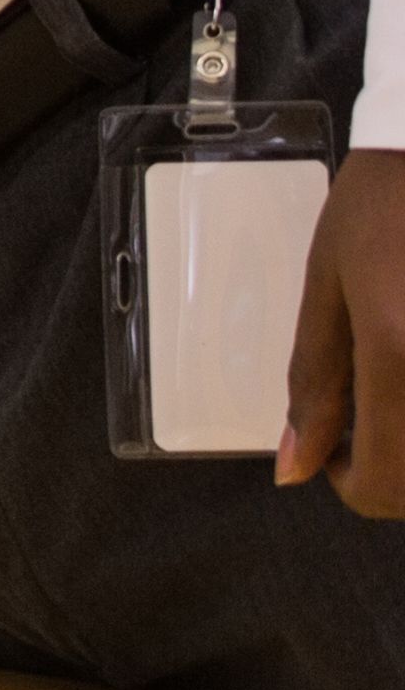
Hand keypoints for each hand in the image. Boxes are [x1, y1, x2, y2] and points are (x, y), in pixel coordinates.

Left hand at [279, 146, 404, 506]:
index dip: (351, 483)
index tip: (332, 446)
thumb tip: (295, 468)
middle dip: (393, 467)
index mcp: (401, 351)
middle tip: (367, 413)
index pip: (387, 487)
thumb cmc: (387, 202)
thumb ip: (314, 382)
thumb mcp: (330, 285)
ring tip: (394, 374)